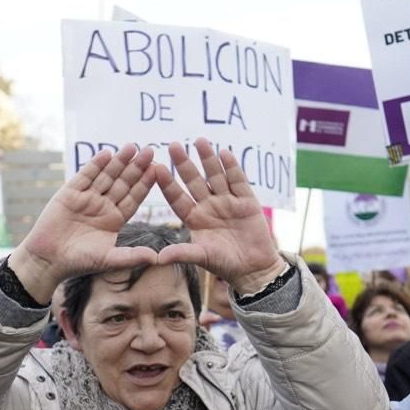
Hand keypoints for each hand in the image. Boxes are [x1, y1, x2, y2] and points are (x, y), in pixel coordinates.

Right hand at [10, 144, 160, 300]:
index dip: (145, 183)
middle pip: (123, 182)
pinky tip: (106, 153)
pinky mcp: (70, 193)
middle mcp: (103, 205)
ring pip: (106, 175)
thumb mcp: (109, 259)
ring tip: (132, 146)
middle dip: (136, 167)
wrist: (48, 259)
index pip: (134, 197)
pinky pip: (84, 176)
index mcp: (115, 219)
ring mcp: (87, 197)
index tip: (159, 170)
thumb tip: (156, 258)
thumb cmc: (79, 262)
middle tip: (150, 150)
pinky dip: (95, 165)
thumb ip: (132, 257)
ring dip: (119, 161)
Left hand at [154, 139, 285, 294]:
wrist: (253, 269)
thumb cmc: (225, 264)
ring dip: (208, 159)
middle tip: (173, 145)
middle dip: (184, 164)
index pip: (177, 198)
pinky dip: (232, 168)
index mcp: (194, 218)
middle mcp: (208, 206)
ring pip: (215, 176)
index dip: (167, 183)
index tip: (156, 168)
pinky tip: (225, 153)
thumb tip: (159, 258)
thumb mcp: (202, 258)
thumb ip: (182, 254)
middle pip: (194, 181)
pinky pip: (238, 181)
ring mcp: (227, 202)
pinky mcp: (247, 201)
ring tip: (199, 141)